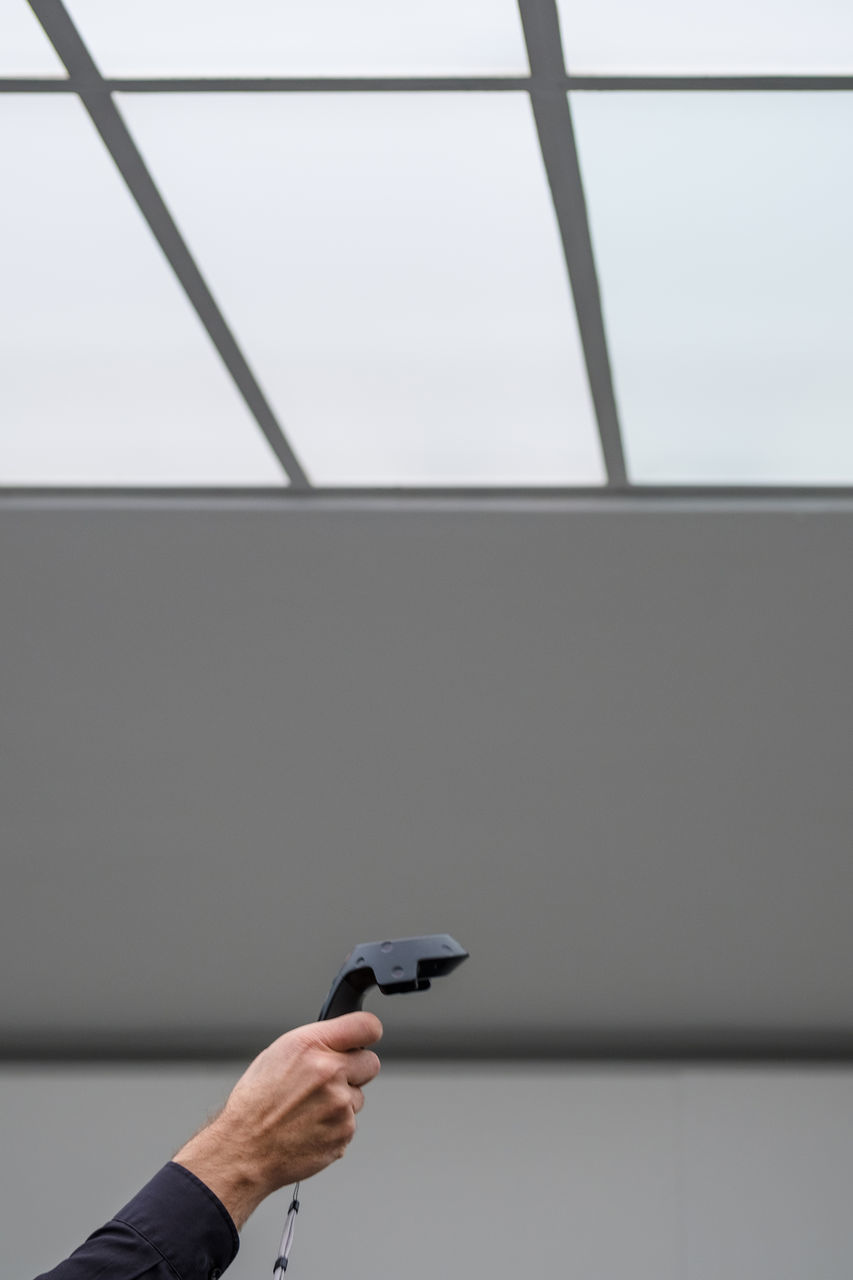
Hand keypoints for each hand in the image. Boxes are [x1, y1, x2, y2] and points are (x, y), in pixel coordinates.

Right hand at [173, 1012, 381, 1227]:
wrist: (243, 1150)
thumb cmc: (254, 1103)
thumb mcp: (276, 1055)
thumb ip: (315, 1044)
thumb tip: (339, 1043)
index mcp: (311, 1045)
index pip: (367, 1026)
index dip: (367, 1033)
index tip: (364, 1038)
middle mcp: (330, 1072)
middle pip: (371, 1063)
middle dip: (355, 1070)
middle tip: (330, 1081)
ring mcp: (340, 1104)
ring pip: (358, 1096)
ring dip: (341, 1101)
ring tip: (308, 1110)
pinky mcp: (344, 1133)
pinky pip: (349, 1123)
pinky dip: (334, 1126)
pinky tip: (309, 1127)